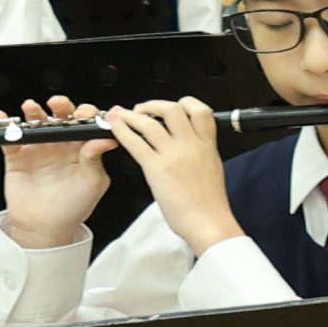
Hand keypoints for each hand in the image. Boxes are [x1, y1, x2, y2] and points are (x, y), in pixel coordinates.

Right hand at [0, 98, 113, 249]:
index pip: (87, 124)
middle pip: (61, 117)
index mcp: (82, 148)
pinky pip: (9, 137)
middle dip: (61, 106)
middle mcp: (61, 144)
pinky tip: (3, 118)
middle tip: (59, 104)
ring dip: (33, 112)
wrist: (45, 227)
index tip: (86, 114)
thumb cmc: (73, 206)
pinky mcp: (17, 156)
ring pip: (36, 123)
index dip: (87, 115)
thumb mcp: (92, 183)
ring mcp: (38, 148)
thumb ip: (95, 160)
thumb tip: (106, 140)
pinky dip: (4, 126)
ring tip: (31, 107)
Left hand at [103, 97, 237, 254]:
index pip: (201, 111)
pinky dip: (122, 131)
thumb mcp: (212, 169)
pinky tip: (114, 129)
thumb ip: (200, 153)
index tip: (173, 107)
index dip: (185, 103)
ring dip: (130, 115)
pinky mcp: (157, 168)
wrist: (209, 223)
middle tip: (141, 110)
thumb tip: (188, 146)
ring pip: (150, 122)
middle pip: (173, 109)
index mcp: (208, 146)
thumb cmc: (210, 204)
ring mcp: (174, 155)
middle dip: (153, 105)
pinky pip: (135, 142)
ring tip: (120, 116)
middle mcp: (192, 146)